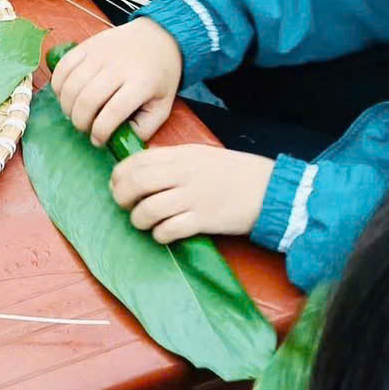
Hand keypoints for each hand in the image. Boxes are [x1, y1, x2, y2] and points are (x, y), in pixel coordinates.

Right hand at [50, 19, 183, 147]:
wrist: (158, 36)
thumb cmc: (160, 75)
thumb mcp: (163, 104)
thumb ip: (145, 127)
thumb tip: (118, 143)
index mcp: (142, 82)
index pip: (113, 112)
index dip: (100, 132)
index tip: (98, 141)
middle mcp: (119, 66)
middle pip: (87, 99)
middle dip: (80, 122)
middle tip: (84, 128)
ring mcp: (100, 53)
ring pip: (71, 84)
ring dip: (67, 106)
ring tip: (75, 114)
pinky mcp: (87, 45)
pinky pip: (63, 67)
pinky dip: (58, 85)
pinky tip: (66, 95)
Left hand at [111, 146, 272, 242]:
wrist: (271, 190)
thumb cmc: (235, 172)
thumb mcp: (201, 156)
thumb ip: (172, 160)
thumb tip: (140, 170)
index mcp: (181, 155)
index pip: (136, 161)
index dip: (119, 176)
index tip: (117, 185)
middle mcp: (183, 174)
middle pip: (136, 184)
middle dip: (122, 197)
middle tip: (126, 205)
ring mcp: (193, 197)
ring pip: (148, 210)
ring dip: (139, 219)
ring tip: (145, 222)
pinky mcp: (204, 220)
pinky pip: (168, 230)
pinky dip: (160, 235)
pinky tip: (164, 234)